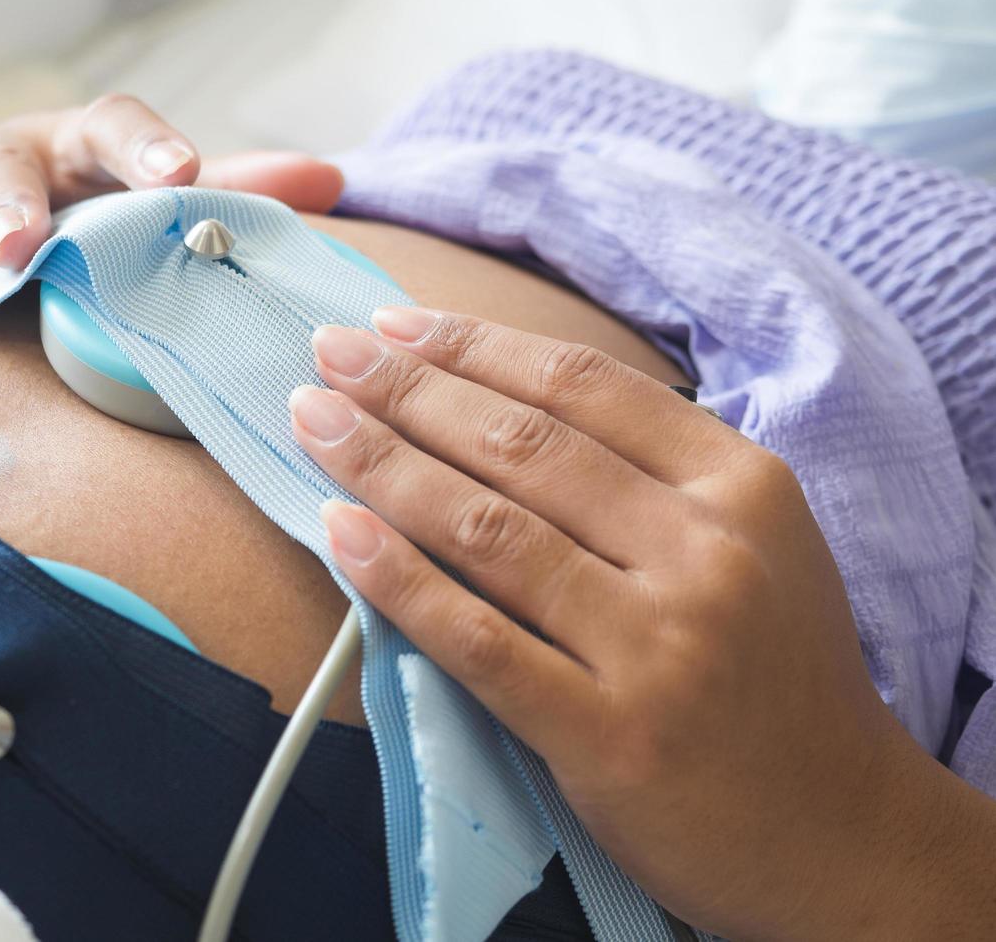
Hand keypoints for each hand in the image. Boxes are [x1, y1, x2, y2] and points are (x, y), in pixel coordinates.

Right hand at [0, 95, 343, 330]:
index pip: (116, 127)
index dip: (147, 147)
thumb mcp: (163, 206)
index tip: (181, 174)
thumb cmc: (104, 221)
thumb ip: (238, 196)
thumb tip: (329, 179)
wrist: (25, 235)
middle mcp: (12, 170)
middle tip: (29, 244)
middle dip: (16, 204)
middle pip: (6, 166)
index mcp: (84, 151)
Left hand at [289, 308, 995, 939]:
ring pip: (489, 528)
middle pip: (523, 445)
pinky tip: (339, 529)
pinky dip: (398, 580)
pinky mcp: (612, 735)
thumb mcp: (753, 543)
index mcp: (741, 486)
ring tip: (313, 420)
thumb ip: (650, 475)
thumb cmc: (775, 673)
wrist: (840, 829)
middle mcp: (706, 552)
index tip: (394, 323)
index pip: (582, 386)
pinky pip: (480, 640)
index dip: (474, 345)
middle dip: (408, 388)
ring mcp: (661, 646)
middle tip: (330, 353)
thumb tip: (493, 400)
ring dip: (383, 463)